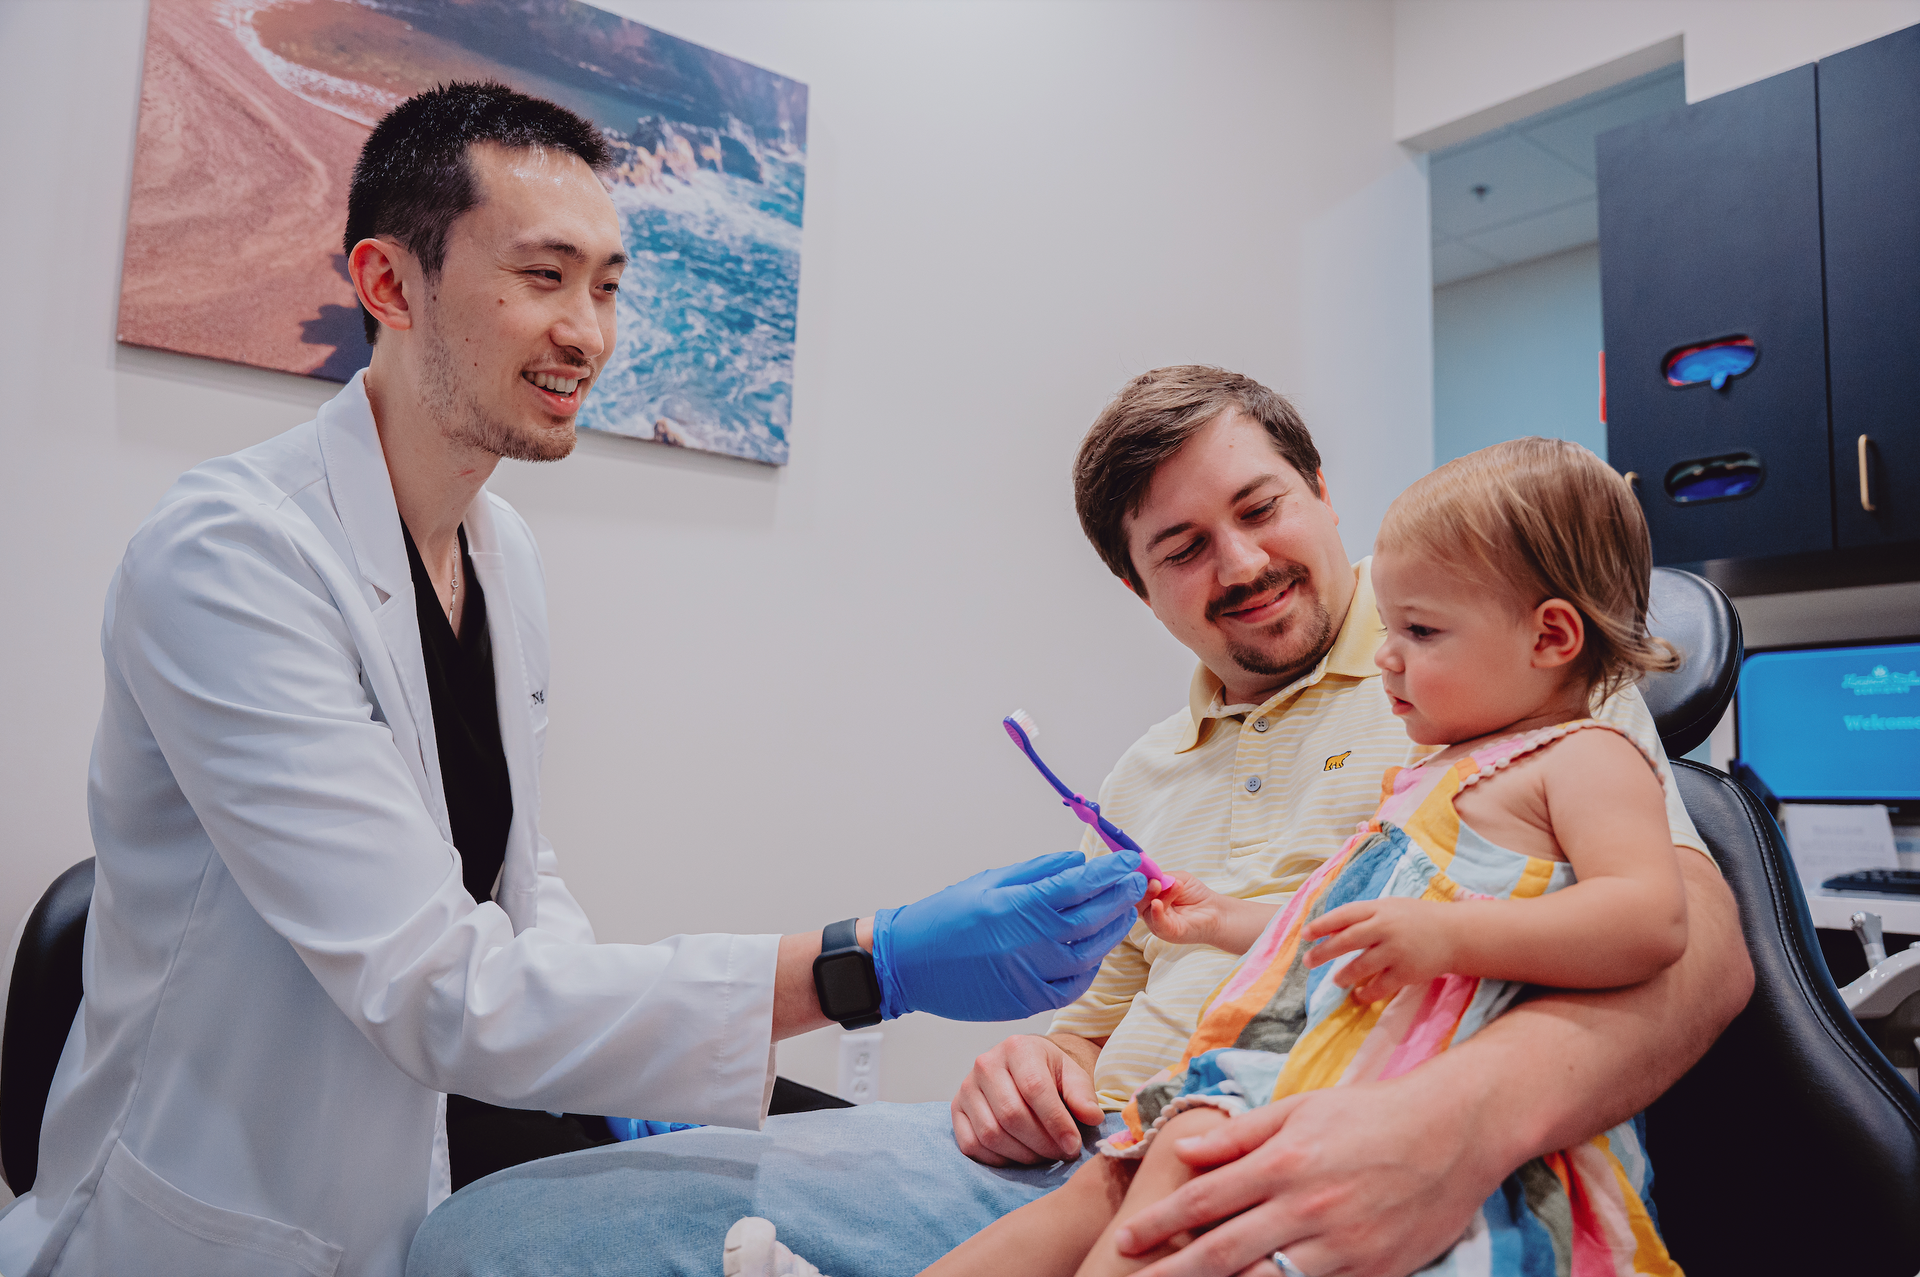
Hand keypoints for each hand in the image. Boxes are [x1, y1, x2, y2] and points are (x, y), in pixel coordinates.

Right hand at [871, 851, 1146, 1021]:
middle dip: (1119, 899)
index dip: (1110, 873)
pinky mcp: (1023, 1001)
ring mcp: (1027, 976)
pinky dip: (1088, 969)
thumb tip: (1078, 862)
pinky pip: (1070, 987)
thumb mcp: (989, 881)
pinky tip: (1095, 952)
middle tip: (1137, 882)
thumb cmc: (944, 916)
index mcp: (1016, 907)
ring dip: (1111, 932)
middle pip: (1090, 920)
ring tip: (1123, 912)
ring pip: (1087, 955)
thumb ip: (1038, 872)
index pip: (1079, 886)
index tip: (1130, 861)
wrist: (908, 963)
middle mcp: (1026, 944)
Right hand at [950, 1033, 1101, 1164]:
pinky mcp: (956, 1109)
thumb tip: (1091, 1118)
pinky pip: (971, 1145)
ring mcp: (967, 1087)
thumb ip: (1082, 1095)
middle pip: (1011, 1115)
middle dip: (1042, 1143)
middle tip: (1061, 1154)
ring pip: (991, 1133)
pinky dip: (998, 1159)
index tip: (1074, 1146)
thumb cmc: (1049, 1071)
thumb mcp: (1072, 1075)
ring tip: (1044, 1156)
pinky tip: (1019, 1156)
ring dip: (1022, 1154)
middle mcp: (986, 1064)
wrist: (1023, 1066)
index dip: (1056, 1123)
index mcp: (1017, 1048)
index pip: (1035, 1089)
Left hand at [1113, 1073, 1499, 1276]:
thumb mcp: (1300, 1109)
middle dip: (1170, 1273)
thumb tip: (1184, 1151)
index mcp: (1283, 1161)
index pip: (1204, 1199)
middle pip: (1221, 1252)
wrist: (1453, 1132)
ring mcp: (1340, 1246)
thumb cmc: (1369, 1114)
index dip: (1159, 1224)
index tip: (1126, 1240)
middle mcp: (1306, 1206)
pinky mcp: (1371, 1272)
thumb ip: (1239, 1134)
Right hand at [1138, 872, 1227, 947]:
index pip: (1136, 890)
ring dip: (1159, 896)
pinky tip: (1158, 903)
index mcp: (1150, 898)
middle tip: (1156, 882)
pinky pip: (1157, 923)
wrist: (1215, 911)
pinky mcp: (1167, 932)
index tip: (1138, 872)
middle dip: (1145, 889)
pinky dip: (1155, 912)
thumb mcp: (1177, 878)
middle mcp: (1150, 911)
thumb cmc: (1196, 895)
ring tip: (1176, 885)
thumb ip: (1162, 877)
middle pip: (1138, 901)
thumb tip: (1148, 876)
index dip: (1135, 881)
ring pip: (1148, 910)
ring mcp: (1157, 923)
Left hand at [1302, 898, 1455, 1004]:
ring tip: (1337, 981)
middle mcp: (1386, 928)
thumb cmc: (1416, 919)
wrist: (1455, 934)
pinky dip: (1366, 993)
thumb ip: (1363, 917)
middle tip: (1307, 962)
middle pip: (1346, 940)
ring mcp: (1396, 951)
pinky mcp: (1407, 972)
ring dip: (1344, 975)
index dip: (1322, 925)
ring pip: (1360, 966)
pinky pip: (1380, 986)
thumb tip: (1329, 930)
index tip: (1305, 935)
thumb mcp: (1390, 909)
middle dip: (1323, 952)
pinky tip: (1359, 995)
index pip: (1344, 915)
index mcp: (1379, 909)